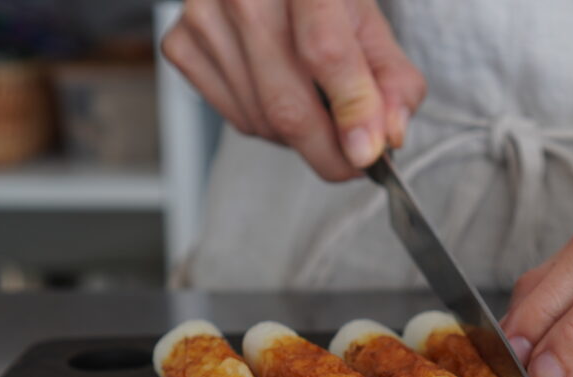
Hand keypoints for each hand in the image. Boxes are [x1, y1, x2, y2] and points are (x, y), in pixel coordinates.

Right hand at [162, 0, 425, 179]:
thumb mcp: (368, 22)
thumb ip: (391, 78)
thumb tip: (388, 135)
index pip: (325, 51)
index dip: (351, 111)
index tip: (368, 154)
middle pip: (286, 105)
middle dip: (328, 152)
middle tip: (356, 162)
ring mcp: (203, 17)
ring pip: (261, 123)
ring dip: (299, 138)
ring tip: (317, 107)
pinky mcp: (181, 44)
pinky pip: (235, 119)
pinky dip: (265, 125)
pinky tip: (279, 93)